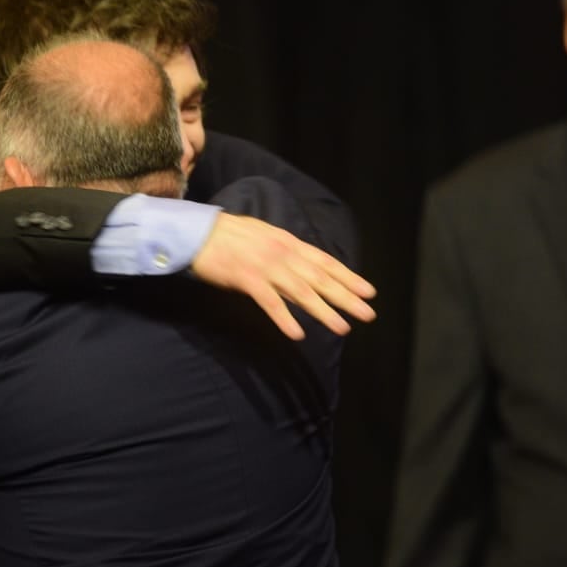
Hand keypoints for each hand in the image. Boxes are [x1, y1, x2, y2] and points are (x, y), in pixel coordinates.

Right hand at [191, 214, 376, 339]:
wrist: (198, 232)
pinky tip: (297, 334)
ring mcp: (265, 266)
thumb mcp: (265, 237)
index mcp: (288, 242)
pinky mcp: (246, 278)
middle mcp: (283, 253)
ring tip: (342, 328)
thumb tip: (306, 271)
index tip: (368, 291)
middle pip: (320, 278)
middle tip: (368, 314)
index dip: (348, 277)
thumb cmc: (230, 236)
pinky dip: (284, 318)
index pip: (325, 261)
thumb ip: (287, 253)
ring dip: (323, 311)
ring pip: (301, 291)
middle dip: (346, 297)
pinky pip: (270, 302)